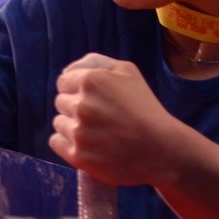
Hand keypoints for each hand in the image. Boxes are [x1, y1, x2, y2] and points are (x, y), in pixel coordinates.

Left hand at [50, 53, 180, 186]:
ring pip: (58, 123)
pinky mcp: (78, 155)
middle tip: (98, 117)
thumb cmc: (146, 108)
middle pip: (60, 103)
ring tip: (96, 132)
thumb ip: (97, 64)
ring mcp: (78, 132)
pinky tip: (87, 144)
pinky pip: (56, 142)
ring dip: (71, 126)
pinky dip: (67, 144)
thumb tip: (69, 70)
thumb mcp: (128, 72)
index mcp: (91, 81)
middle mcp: (81, 105)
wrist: (162, 149)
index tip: (92, 100)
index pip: (63, 82)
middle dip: (74, 108)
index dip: (76, 90)